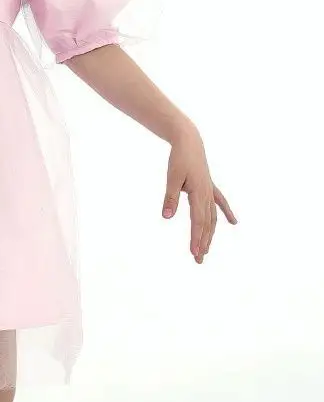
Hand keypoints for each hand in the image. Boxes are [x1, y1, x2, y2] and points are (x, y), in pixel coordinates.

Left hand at [163, 124, 236, 262]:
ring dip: (210, 234)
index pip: (198, 221)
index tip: (195, 253)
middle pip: (207, 224)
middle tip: (199, 260)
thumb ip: (170, 197)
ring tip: (207, 250)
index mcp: (199, 193)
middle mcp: (207, 195)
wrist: (189, 141)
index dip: (197, 238)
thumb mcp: (172, 178)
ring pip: (212, 217)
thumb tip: (167, 217)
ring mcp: (210, 191)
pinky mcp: (209, 187)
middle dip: (203, 242)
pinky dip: (226, 213)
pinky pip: (220, 203)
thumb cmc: (179, 159)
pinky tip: (234, 223)